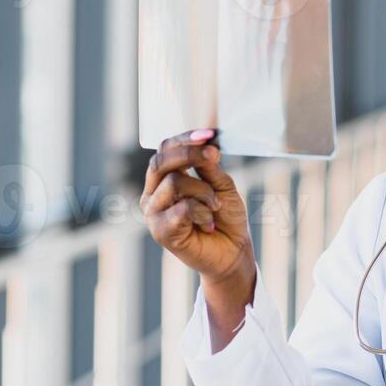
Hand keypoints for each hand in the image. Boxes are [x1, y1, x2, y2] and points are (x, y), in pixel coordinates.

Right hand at [141, 129, 253, 288]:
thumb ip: (209, 166)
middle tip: (214, 156)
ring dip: (203, 191)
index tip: (209, 133)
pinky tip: (209, 223)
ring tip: (215, 206)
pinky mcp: (160, 231)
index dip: (185, 138)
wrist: (232, 252)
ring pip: (174, 182)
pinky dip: (202, 211)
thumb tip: (206, 145)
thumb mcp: (221, 185)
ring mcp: (153, 213)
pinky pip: (182, 207)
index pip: (165, 149)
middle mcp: (153, 194)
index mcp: (163, 179)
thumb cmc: (225, 218)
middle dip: (190, 154)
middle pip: (161, 161)